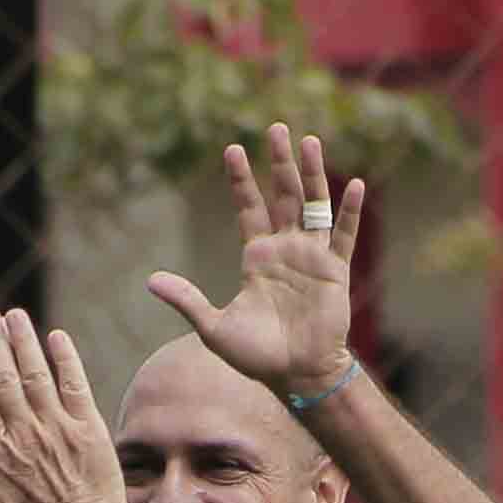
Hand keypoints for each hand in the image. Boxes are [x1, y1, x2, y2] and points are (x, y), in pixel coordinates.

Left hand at [146, 122, 361, 402]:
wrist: (296, 375)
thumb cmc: (256, 356)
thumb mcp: (214, 327)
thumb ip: (187, 300)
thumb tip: (149, 281)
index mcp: (257, 257)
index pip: (248, 208)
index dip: (241, 180)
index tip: (232, 149)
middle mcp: (286, 249)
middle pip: (283, 195)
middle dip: (279, 162)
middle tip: (276, 127)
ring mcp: (312, 257)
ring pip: (313, 206)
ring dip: (312, 174)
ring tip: (309, 142)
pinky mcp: (335, 270)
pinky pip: (344, 235)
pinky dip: (349, 211)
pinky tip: (353, 184)